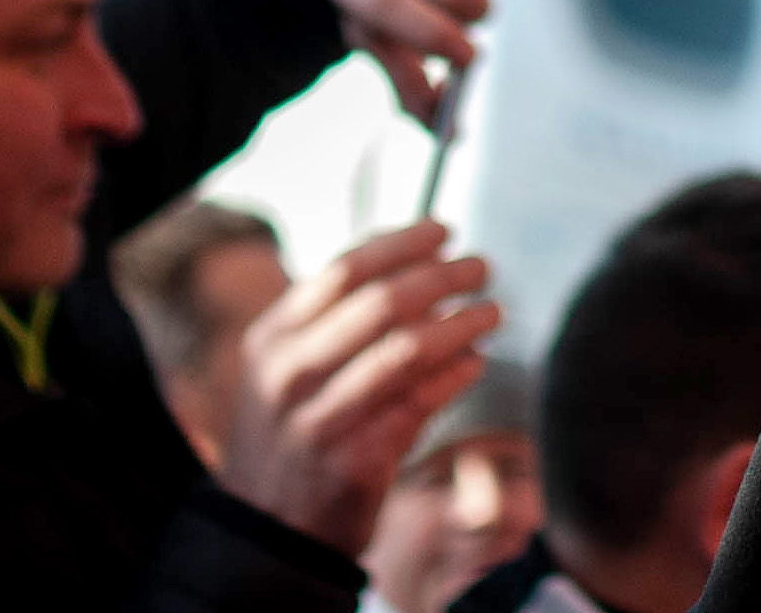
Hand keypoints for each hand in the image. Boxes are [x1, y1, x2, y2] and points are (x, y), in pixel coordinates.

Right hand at [209, 221, 500, 550]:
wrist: (268, 530)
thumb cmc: (294, 432)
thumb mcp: (287, 368)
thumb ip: (335, 318)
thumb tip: (411, 256)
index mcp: (272, 339)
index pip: (345, 270)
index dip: (402, 243)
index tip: (443, 230)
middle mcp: (290, 374)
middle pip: (382, 302)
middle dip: (443, 276)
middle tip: (481, 267)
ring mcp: (320, 420)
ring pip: (407, 350)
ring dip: (461, 323)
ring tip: (492, 312)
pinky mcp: (355, 461)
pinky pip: (420, 402)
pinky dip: (455, 374)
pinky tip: (476, 361)